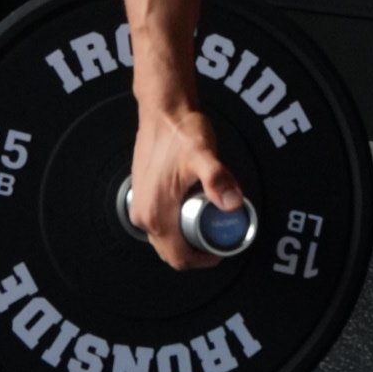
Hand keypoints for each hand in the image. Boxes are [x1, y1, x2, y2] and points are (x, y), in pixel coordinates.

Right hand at [129, 104, 243, 271]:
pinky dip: (176, 225)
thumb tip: (232, 203)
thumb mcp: (204, 156)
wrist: (163, 110)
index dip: (203, 261)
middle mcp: (142, 215)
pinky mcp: (141, 195)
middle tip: (217, 237)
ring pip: (164, 239)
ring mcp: (139, 205)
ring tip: (207, 223)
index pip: (179, 258)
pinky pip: (158, 224)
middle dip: (195, 252)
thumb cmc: (181, 131)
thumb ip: (217, 179)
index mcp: (156, 214)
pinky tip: (191, 209)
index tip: (220, 251)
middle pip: (171, 252)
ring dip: (185, 238)